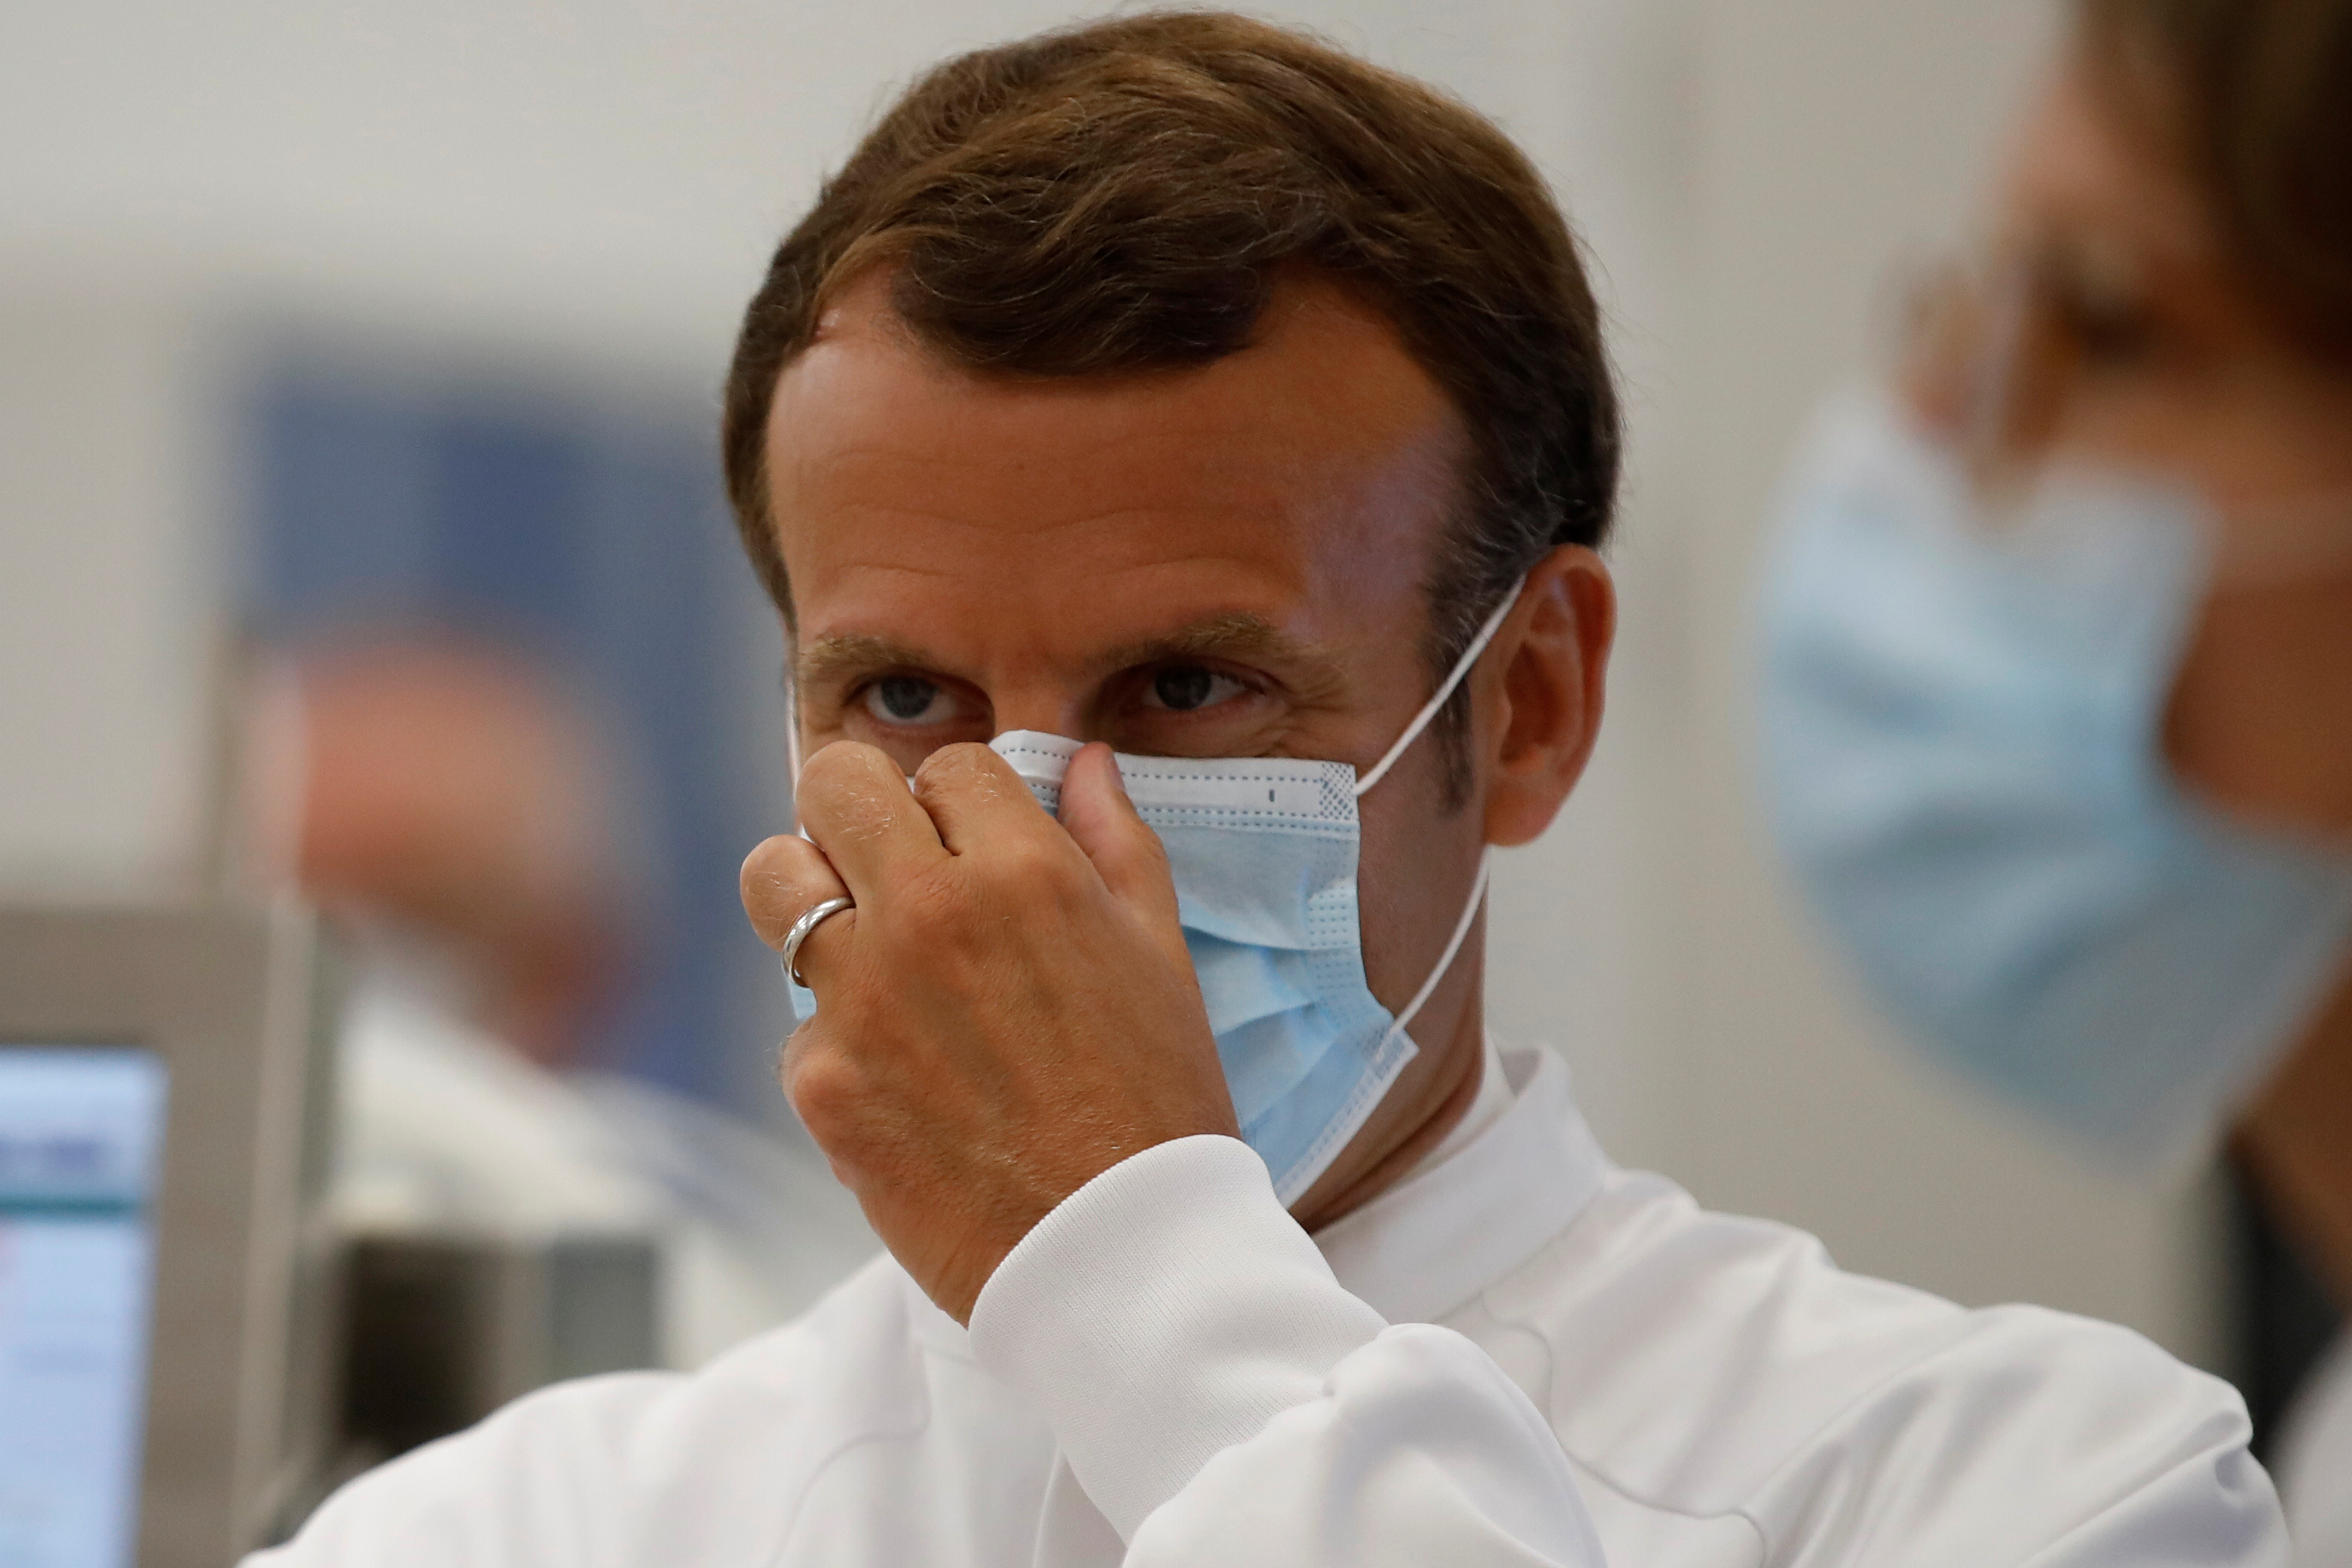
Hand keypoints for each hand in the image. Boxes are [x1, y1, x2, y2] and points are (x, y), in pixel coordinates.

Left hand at [742, 740, 1239, 1322]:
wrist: (1119, 1256)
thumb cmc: (1158, 1104)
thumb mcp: (1162, 954)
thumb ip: (1117, 841)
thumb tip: (1084, 761)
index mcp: (1025, 870)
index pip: (949, 764)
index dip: (960, 802)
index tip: (970, 846)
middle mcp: (930, 914)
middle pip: (835, 783)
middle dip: (859, 811)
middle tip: (887, 863)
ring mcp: (863, 996)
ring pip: (773, 878)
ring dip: (810, 897)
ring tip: (863, 948)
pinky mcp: (821, 1080)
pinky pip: (800, 1021)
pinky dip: (842, 1043)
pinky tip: (907, 1085)